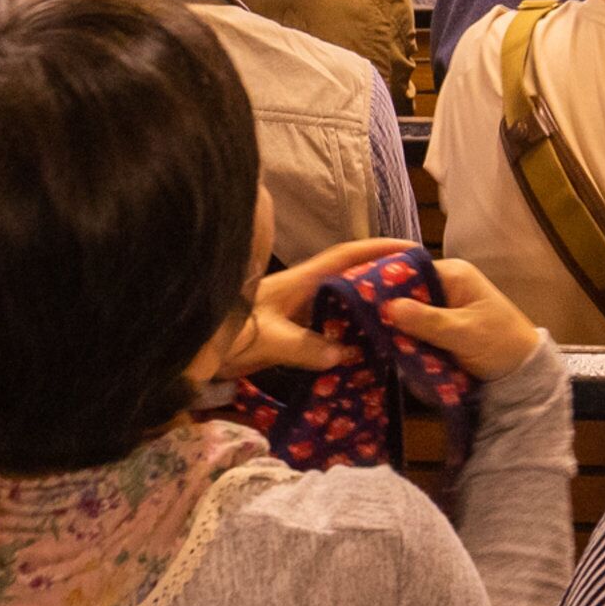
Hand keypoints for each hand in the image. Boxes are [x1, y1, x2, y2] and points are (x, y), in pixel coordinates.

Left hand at [219, 236, 404, 379]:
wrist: (188, 343)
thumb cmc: (224, 333)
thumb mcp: (267, 339)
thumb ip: (304, 346)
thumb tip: (343, 353)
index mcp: (299, 281)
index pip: (346, 256)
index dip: (378, 249)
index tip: (411, 249)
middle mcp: (300, 291)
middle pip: (348, 278)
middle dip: (381, 281)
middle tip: (416, 294)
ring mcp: (292, 311)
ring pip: (338, 306)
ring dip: (365, 311)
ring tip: (399, 325)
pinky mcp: (285, 332)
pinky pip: (325, 330)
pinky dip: (345, 338)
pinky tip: (359, 355)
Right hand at [382, 258, 545, 381]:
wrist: (523, 371)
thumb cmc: (501, 344)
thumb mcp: (465, 333)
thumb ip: (429, 321)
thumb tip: (390, 307)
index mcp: (453, 275)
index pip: (410, 271)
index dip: (387, 286)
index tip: (363, 304)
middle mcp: (444, 285)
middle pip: (405, 293)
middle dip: (391, 312)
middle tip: (370, 330)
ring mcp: (441, 307)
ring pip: (407, 314)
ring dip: (399, 330)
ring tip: (378, 342)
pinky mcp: (439, 327)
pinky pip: (414, 329)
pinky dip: (408, 340)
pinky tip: (394, 350)